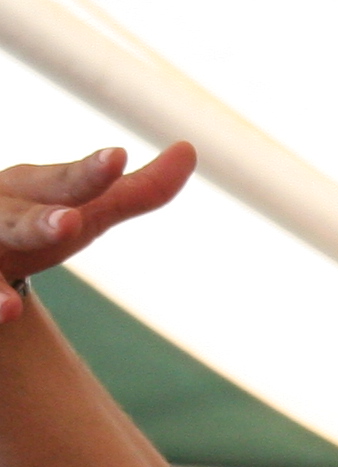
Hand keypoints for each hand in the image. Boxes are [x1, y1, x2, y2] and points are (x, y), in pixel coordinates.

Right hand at [0, 144, 195, 323]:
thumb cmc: (39, 219)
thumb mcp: (87, 207)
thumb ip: (139, 189)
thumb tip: (189, 149)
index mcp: (35, 191)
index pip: (69, 183)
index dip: (92, 173)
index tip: (118, 157)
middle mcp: (2, 217)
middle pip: (20, 223)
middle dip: (41, 224)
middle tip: (68, 223)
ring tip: (10, 310)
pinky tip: (6, 317)